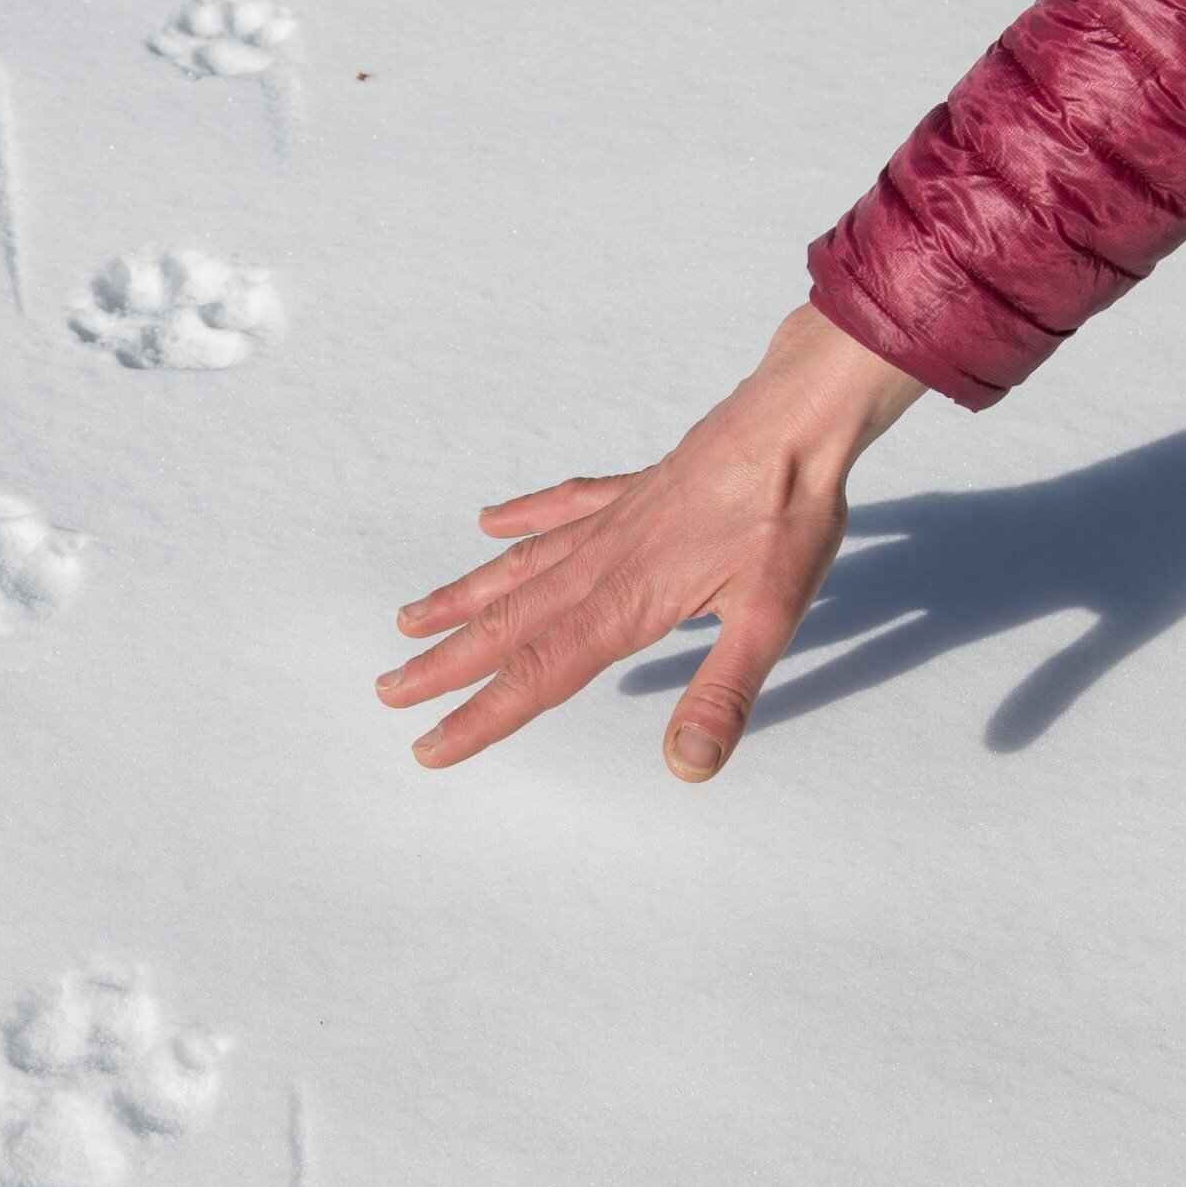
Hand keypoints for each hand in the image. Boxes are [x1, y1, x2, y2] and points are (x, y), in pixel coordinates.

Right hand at [378, 304, 925, 780]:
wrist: (797, 420)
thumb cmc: (787, 518)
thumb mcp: (771, 618)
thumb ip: (723, 694)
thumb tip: (684, 766)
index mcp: (626, 603)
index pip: (539, 674)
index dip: (482, 716)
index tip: (430, 747)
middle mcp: (600, 563)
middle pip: (508, 623)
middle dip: (445, 664)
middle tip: (389, 690)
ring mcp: (609, 521)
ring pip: (519, 568)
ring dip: (462, 598)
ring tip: (409, 620)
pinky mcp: (631, 489)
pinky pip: (560, 505)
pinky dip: (520, 517)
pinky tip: (489, 521)